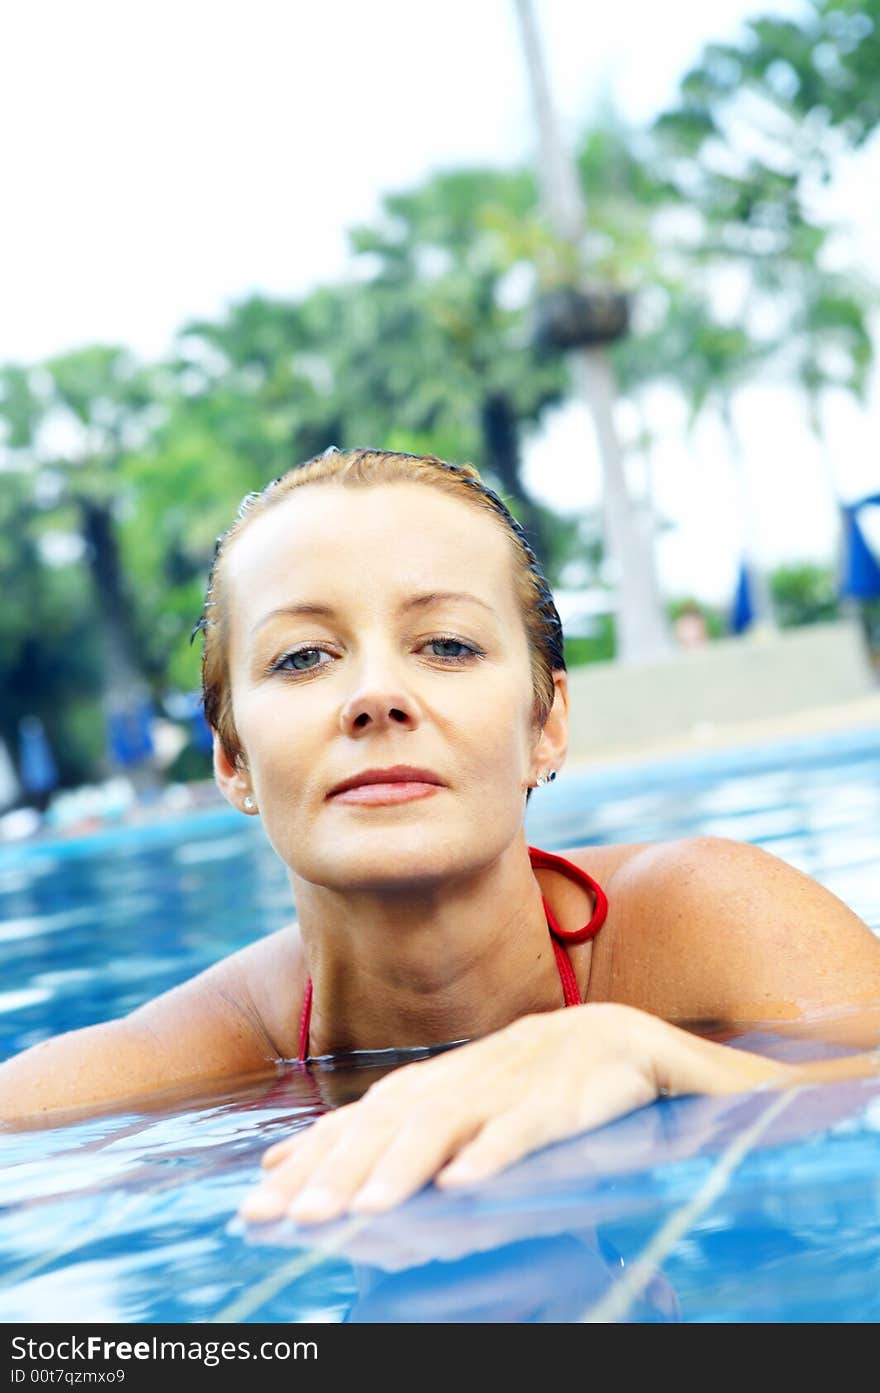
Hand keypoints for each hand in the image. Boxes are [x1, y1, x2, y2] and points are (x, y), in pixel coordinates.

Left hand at [238, 1002, 792, 1226]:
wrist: (649, 1043)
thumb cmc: (564, 1084)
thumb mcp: (491, 1104)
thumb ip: (428, 1125)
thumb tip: (357, 1171)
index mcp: (457, 1073)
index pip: (373, 1114)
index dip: (317, 1152)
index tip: (263, 1196)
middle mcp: (480, 1069)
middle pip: (397, 1119)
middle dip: (338, 1169)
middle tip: (288, 1218)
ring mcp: (528, 1075)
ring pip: (454, 1121)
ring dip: (402, 1167)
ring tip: (358, 1213)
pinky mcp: (583, 1091)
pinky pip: (535, 1125)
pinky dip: (496, 1152)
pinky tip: (462, 1184)